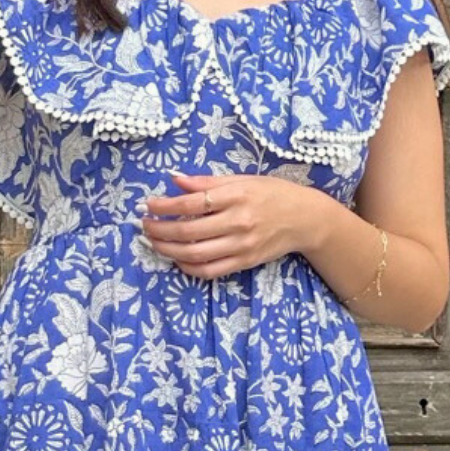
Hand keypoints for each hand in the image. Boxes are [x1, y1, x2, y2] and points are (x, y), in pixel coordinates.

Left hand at [140, 170, 317, 278]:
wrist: (304, 219)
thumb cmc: (271, 194)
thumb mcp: (242, 179)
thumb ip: (207, 182)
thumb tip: (175, 179)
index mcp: (236, 196)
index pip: (191, 203)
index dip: (164, 206)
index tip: (148, 205)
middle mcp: (238, 222)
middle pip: (188, 231)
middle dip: (160, 230)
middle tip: (145, 225)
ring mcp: (241, 245)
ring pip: (194, 253)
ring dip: (168, 249)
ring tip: (155, 241)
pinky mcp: (244, 262)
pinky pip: (209, 270)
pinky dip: (188, 266)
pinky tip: (177, 257)